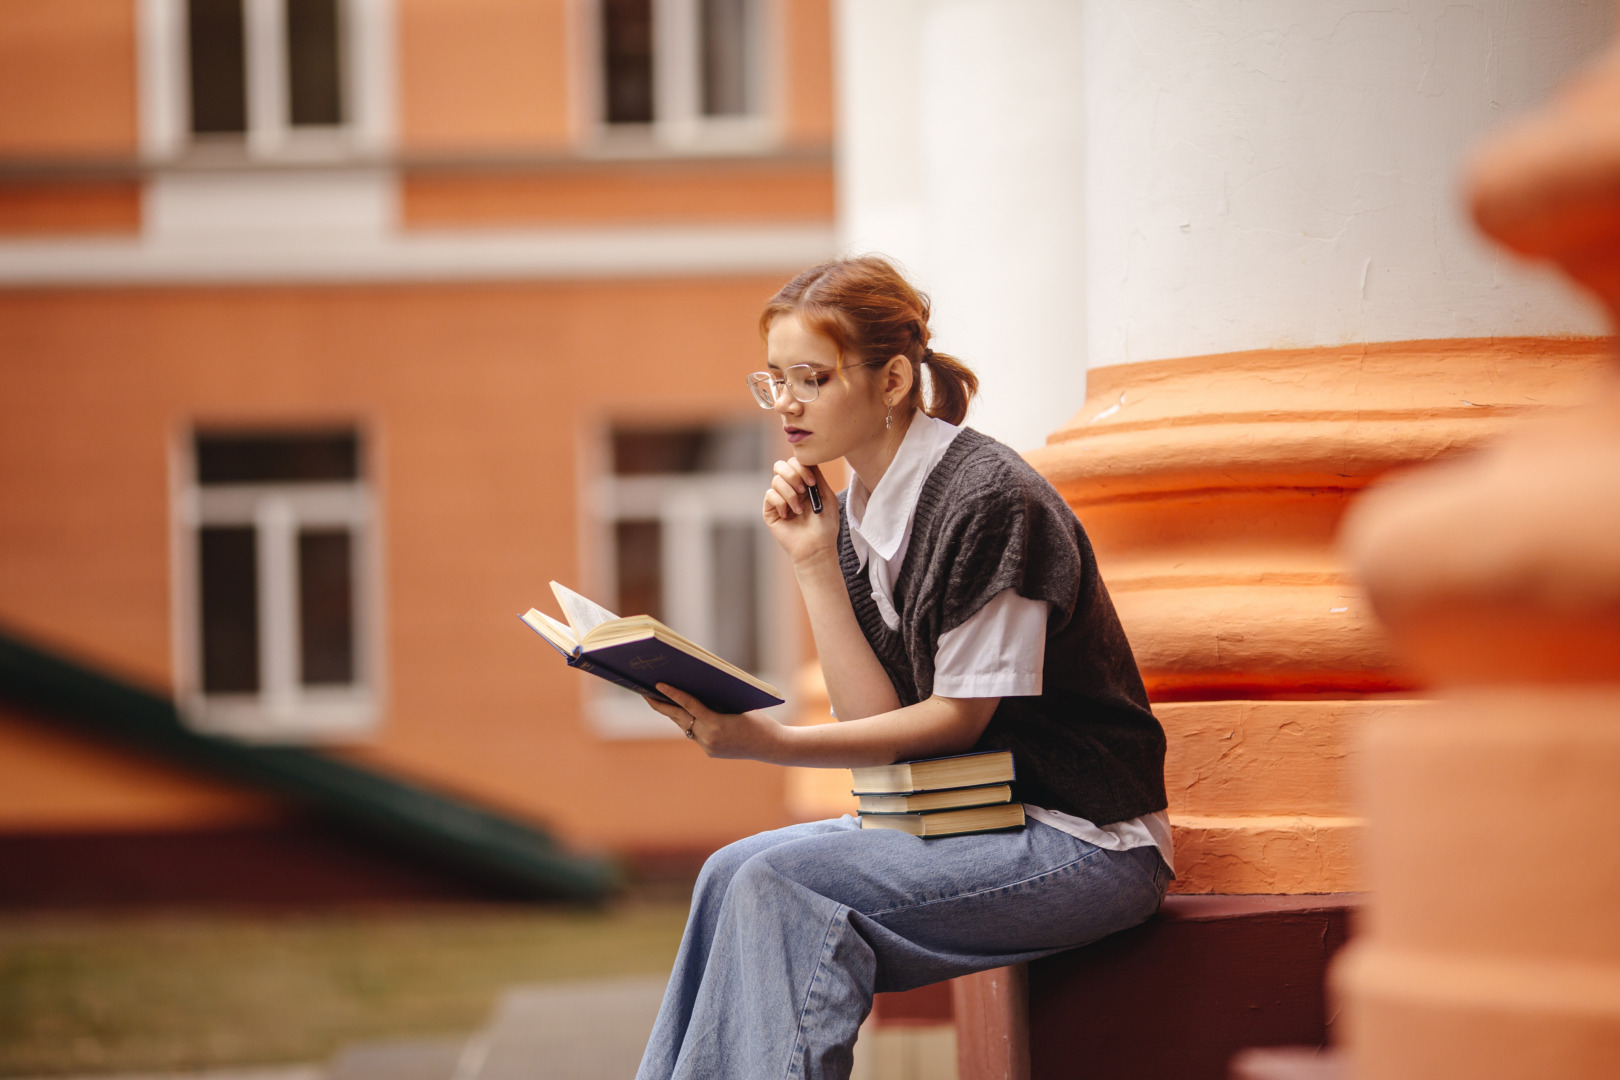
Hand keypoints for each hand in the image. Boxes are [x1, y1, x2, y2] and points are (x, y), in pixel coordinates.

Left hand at [644, 683, 787, 760]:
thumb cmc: (759, 720)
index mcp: (717, 725)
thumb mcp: (738, 705)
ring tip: (659, 701)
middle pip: (680, 719)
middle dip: (662, 706)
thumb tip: (695, 691)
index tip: (658, 684)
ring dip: (674, 714)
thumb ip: (716, 701)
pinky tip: (682, 714)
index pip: (689, 706)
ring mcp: (709, 748)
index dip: (673, 694)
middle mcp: (709, 739)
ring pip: (686, 727)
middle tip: (646, 694)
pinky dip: (690, 723)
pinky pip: (695, 734)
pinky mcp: (711, 752)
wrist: (772, 746)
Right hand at [762, 458, 839, 568]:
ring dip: (790, 494)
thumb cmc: (825, 525)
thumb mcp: (827, 496)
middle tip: (804, 491)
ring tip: (799, 510)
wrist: (817, 547)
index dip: (801, 467)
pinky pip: (770, 495)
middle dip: (793, 475)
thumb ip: (817, 476)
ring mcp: (778, 499)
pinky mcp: (769, 510)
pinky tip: (789, 515)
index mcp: (803, 483)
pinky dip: (781, 503)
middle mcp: (789, 488)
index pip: (794, 462)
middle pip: (781, 465)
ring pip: (776, 480)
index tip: (812, 482)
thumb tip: (807, 458)